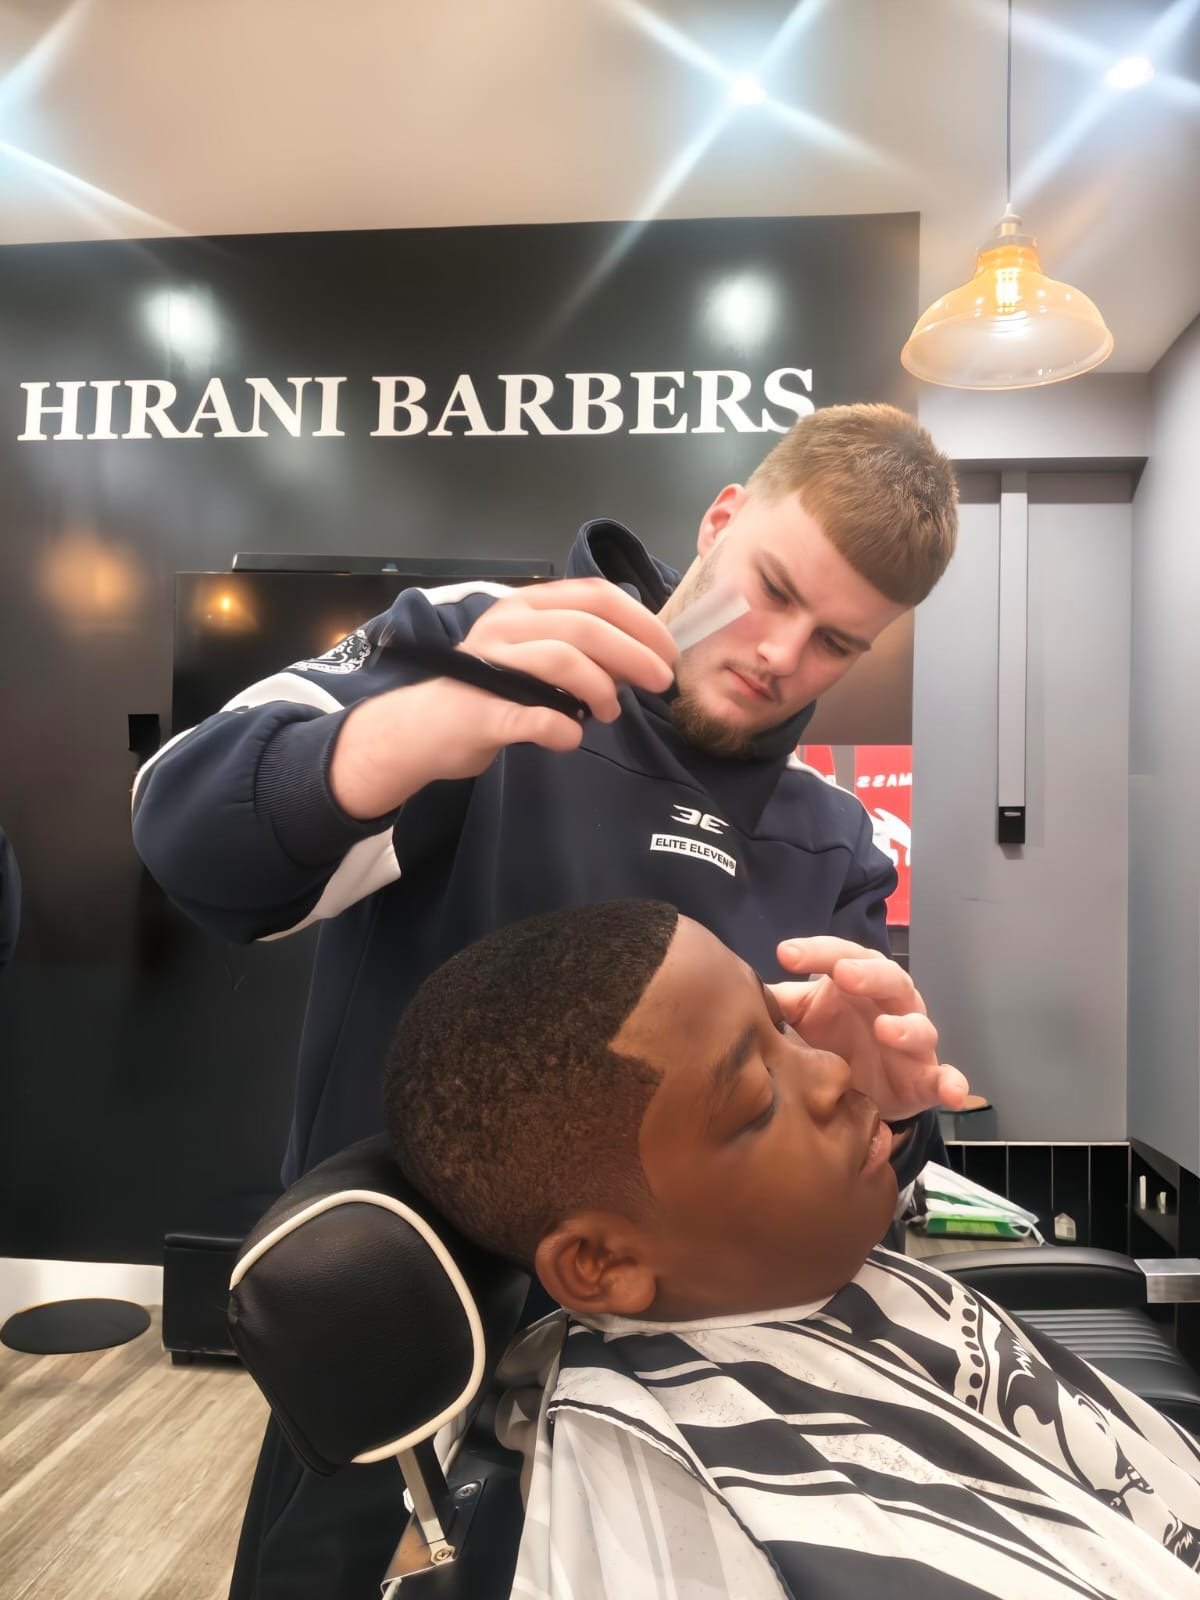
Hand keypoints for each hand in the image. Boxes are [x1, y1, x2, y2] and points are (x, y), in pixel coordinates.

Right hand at [459, 577, 676, 737]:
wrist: (423, 729)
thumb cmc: (489, 691)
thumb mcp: (536, 654)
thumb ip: (582, 649)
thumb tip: (641, 657)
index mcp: (526, 607)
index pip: (595, 595)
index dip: (641, 621)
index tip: (668, 651)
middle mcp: (507, 625)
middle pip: (585, 627)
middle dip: (635, 655)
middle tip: (660, 683)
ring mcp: (490, 666)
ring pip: (562, 661)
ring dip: (601, 690)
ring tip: (609, 713)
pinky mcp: (481, 713)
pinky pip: (534, 717)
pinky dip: (562, 729)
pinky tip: (572, 737)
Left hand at [768, 936, 967, 1122]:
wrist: (857, 1090)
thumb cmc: (831, 1038)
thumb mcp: (802, 1017)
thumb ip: (778, 1002)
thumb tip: (737, 985)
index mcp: (861, 983)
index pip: (843, 956)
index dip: (818, 952)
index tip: (785, 954)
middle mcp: (892, 1005)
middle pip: (889, 980)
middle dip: (868, 975)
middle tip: (843, 974)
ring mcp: (912, 1043)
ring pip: (920, 1028)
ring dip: (906, 1028)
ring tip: (884, 1029)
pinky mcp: (926, 1079)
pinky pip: (945, 1078)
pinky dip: (951, 1083)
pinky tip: (952, 1093)